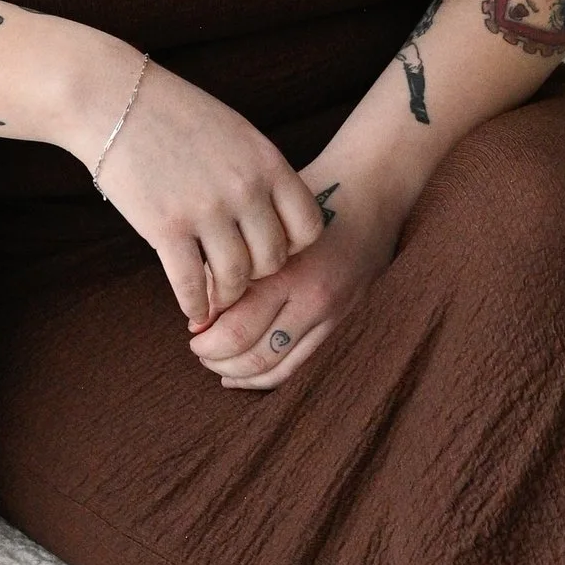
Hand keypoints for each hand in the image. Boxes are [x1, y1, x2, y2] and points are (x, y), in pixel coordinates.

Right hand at [86, 56, 330, 328]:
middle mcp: (244, 189)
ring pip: (236, 279)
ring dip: (227, 295)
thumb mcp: (235, 133)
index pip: (309, 227)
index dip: (294, 246)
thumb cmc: (173, 114)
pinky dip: (195, 305)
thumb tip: (274, 216)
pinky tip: (192, 309)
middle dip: (259, 274)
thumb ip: (260, 173)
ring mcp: (206, 210)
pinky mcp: (165, 228)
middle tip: (241, 277)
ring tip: (217, 297)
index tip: (271, 247)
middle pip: (273, 259)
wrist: (113, 100)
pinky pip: (191, 285)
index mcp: (267, 163)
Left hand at [186, 159, 406, 388]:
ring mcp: (333, 314)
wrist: (370, 190)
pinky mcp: (345, 320)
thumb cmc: (302, 199)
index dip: (206, 342)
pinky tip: (249, 371)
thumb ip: (227, 269)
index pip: (234, 331)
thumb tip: (198, 322)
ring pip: (280, 370)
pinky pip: (304, 364)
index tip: (193, 332)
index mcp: (284, 271)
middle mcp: (311, 298)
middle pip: (254, 356)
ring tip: (221, 363)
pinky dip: (271, 374)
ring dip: (243, 374)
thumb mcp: (257, 226)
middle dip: (220, 361)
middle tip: (201, 350)